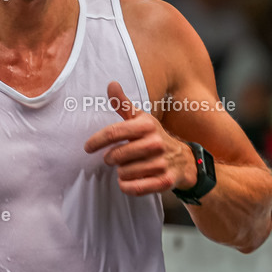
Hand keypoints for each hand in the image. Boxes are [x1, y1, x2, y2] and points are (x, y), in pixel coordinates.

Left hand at [84, 81, 196, 196]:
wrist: (183, 160)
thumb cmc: (154, 136)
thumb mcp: (140, 119)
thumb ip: (123, 103)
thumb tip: (111, 84)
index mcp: (147, 125)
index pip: (113, 132)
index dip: (96, 141)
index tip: (88, 147)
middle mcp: (155, 143)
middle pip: (116, 156)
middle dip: (110, 158)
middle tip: (113, 158)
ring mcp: (161, 163)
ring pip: (123, 173)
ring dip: (120, 172)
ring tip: (127, 167)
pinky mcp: (164, 181)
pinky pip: (134, 188)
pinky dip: (126, 186)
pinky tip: (128, 180)